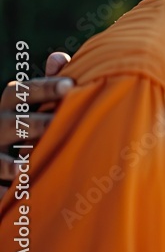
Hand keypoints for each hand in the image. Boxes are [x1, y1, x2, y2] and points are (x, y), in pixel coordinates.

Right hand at [2, 52, 74, 190]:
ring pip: (0, 158)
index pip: (21, 92)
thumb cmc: (26, 120)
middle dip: (36, 124)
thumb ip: (48, 82)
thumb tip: (59, 56)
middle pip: (12, 123)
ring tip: (30, 164)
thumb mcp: (31, 102)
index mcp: (9, 105)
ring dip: (15, 162)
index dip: (44, 87)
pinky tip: (16, 194)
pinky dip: (4, 191)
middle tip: (59, 123)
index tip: (71, 85)